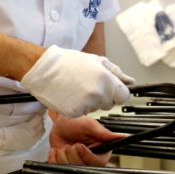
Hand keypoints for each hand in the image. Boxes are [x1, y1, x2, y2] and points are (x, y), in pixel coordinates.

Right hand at [20, 45, 134, 117]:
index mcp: (107, 81)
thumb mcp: (98, 61)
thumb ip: (117, 73)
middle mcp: (99, 94)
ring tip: (77, 87)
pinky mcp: (75, 112)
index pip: (124, 97)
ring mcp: (87, 105)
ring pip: (96, 108)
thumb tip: (131, 82)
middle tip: (88, 84)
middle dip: (103, 96)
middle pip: (110, 104)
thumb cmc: (70, 62)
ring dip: (90, 101)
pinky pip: (83, 112)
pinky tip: (70, 94)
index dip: (119, 94)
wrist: (43, 68)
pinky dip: (79, 106)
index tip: (112, 90)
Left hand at [48, 114, 122, 165]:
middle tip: (71, 144)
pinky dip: (54, 158)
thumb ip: (105, 134)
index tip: (79, 146)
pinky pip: (58, 167)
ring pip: (70, 168)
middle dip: (73, 155)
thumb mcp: (90, 125)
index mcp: (101, 150)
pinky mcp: (65, 163)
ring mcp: (77, 161)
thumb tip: (122, 136)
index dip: (87, 156)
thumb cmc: (76, 120)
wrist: (60, 122)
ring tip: (64, 145)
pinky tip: (57, 150)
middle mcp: (90, 157)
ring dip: (63, 156)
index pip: (98, 162)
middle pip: (83, 167)